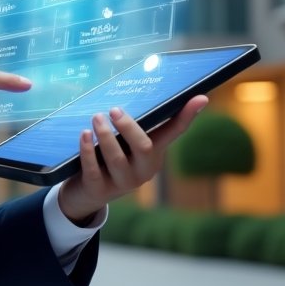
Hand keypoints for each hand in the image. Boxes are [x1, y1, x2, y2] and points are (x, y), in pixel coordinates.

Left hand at [58, 96, 208, 223]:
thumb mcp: (123, 143)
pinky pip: (94, 169)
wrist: (87, 193)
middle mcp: (143, 170)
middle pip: (143, 148)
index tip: (201, 98)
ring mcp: (122, 182)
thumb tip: (130, 92)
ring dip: (105, 136)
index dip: (187, 116)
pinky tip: (84, 135)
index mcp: (153, 154)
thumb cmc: (107, 158)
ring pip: (116, 159)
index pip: (174, 132)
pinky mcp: (100, 189)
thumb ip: (129, 125)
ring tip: (96, 118)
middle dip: (129, 127)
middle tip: (114, 110)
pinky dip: (87, 151)